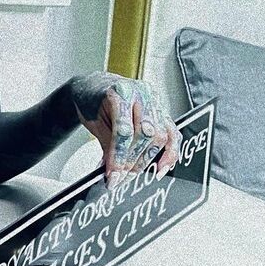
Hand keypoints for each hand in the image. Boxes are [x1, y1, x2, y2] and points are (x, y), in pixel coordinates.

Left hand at [69, 71, 180, 189]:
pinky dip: (170, 152)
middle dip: (133, 161)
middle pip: (146, 134)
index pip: (124, 131)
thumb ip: (107, 147)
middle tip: (122, 178)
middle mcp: (141, 94)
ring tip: (133, 173)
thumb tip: (115, 173)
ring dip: (147, 159)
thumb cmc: (92, 101)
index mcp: (120, 93)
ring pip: (160, 135)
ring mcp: (154, 100)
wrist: (95, 87)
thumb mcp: (94, 124)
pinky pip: (173, 133)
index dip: (119, 158)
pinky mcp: (162, 110)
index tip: (113, 177)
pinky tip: (161, 166)